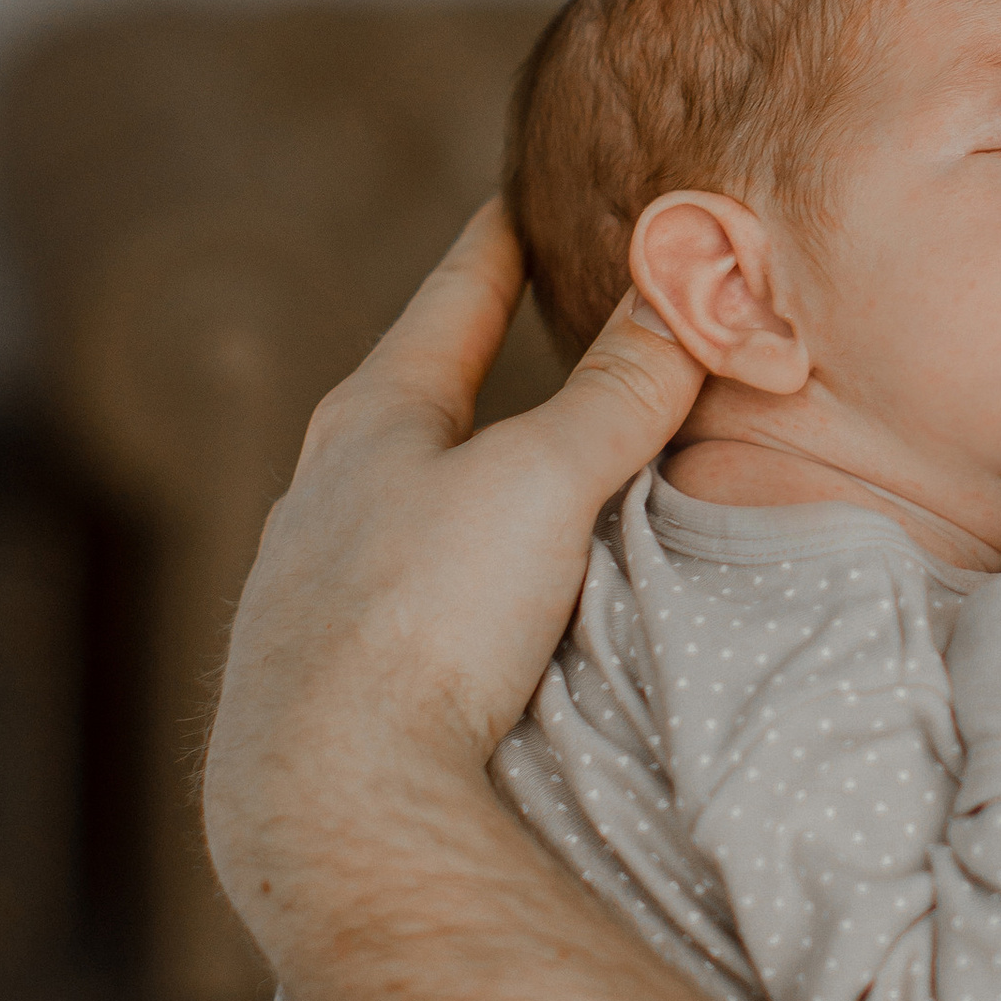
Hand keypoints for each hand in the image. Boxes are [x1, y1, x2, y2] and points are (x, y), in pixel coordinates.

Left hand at [204, 208, 702, 936]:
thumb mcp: (540, 483)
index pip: (448, 303)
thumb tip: (688, 289)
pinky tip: (472, 609)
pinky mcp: (324, 680)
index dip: (493, 246)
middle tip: (512, 321)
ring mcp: (313, 591)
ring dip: (455, 480)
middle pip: (411, 402)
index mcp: (370, 422)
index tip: (514, 198)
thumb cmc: (422, 619)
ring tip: (507, 473)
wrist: (329, 803)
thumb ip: (618, 391)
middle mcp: (325, 495)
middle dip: (465, 365)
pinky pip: (398, 594)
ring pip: (397, 505)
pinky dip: (447, 572)